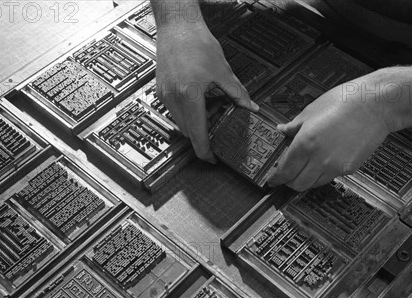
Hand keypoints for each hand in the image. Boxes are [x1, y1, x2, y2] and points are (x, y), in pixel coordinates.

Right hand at [156, 21, 257, 161]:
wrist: (176, 26)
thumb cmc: (197, 43)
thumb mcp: (223, 70)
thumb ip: (237, 93)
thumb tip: (250, 108)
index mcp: (190, 95)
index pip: (197, 135)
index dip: (205, 152)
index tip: (213, 158)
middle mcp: (174, 98)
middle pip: (189, 132)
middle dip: (204, 134)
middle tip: (219, 126)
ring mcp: (165, 96)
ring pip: (181, 123)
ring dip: (196, 123)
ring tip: (210, 107)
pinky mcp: (161, 91)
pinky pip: (175, 111)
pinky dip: (187, 112)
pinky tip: (199, 99)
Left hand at [269, 78, 395, 190]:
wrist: (377, 103)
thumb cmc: (346, 101)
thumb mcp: (312, 110)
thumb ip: (294, 125)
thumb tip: (282, 130)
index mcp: (305, 143)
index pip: (285, 171)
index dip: (276, 178)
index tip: (272, 180)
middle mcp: (319, 159)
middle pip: (297, 184)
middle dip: (289, 182)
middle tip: (286, 177)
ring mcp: (335, 166)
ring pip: (313, 184)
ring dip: (305, 180)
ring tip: (304, 169)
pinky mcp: (349, 169)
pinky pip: (330, 177)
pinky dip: (322, 174)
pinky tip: (322, 162)